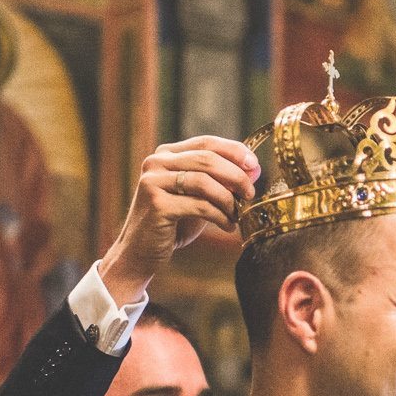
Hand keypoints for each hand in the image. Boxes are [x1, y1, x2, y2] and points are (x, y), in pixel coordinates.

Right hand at [99, 137, 261, 302]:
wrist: (140, 253)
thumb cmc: (173, 225)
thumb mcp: (201, 198)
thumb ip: (222, 182)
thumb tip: (254, 168)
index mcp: (166, 155)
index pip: (206, 143)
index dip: (233, 150)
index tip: (254, 164)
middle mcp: (156, 163)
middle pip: (207, 159)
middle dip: (235, 176)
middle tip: (249, 194)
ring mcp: (153, 181)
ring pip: (204, 181)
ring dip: (228, 199)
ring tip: (237, 215)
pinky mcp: (156, 204)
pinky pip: (199, 205)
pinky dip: (219, 216)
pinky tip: (227, 226)